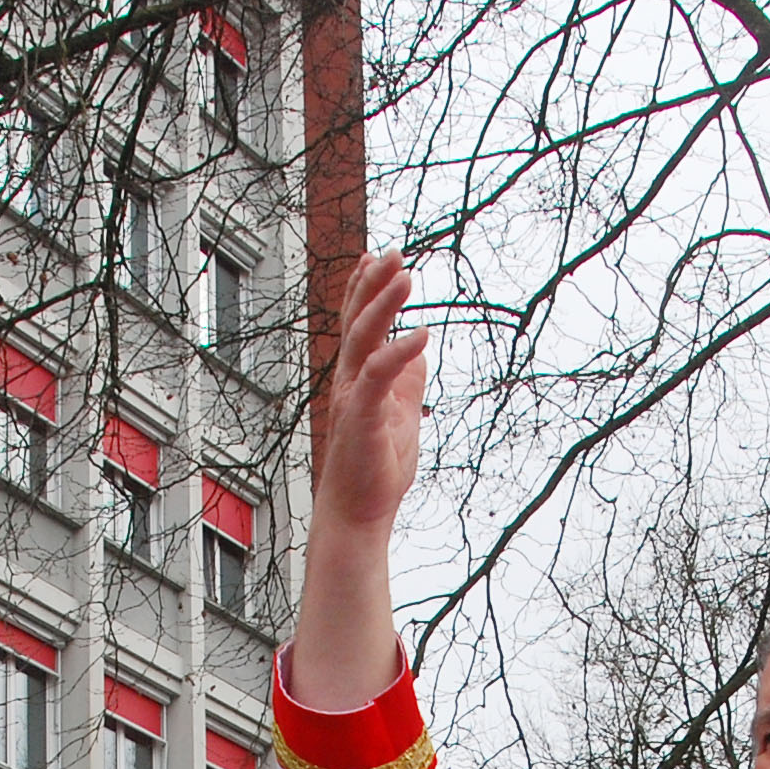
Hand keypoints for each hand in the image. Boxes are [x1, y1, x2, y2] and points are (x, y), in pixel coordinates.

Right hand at [285, 252, 426, 711]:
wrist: (358, 516)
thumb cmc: (376, 472)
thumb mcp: (399, 416)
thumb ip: (406, 382)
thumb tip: (420, 352)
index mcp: (357, 378)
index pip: (357, 324)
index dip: (364, 288)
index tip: (378, 254)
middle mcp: (349, 382)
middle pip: (357, 321)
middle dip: (373, 284)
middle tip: (394, 252)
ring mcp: (352, 399)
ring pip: (363, 340)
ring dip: (383, 305)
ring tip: (405, 275)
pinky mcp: (362, 420)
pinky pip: (378, 379)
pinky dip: (398, 355)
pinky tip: (420, 337)